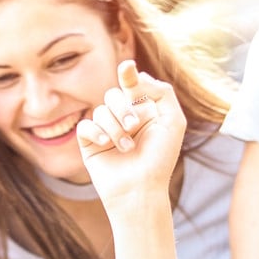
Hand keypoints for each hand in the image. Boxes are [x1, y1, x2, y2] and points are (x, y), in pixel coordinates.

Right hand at [76, 62, 185, 211]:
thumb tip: (138, 76)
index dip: (128, 74)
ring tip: (126, 147)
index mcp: (142, 110)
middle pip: (112, 95)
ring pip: (100, 110)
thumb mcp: (173, 121)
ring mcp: (105, 130)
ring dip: (115, 128)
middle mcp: (122, 118)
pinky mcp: (89, 143)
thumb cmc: (160, 159)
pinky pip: (85, 126)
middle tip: (134, 127)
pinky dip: (97, 133)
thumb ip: (162, 92)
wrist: (141, 189)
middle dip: (123, 108)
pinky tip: (107, 146)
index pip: (131, 84)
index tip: (127, 69)